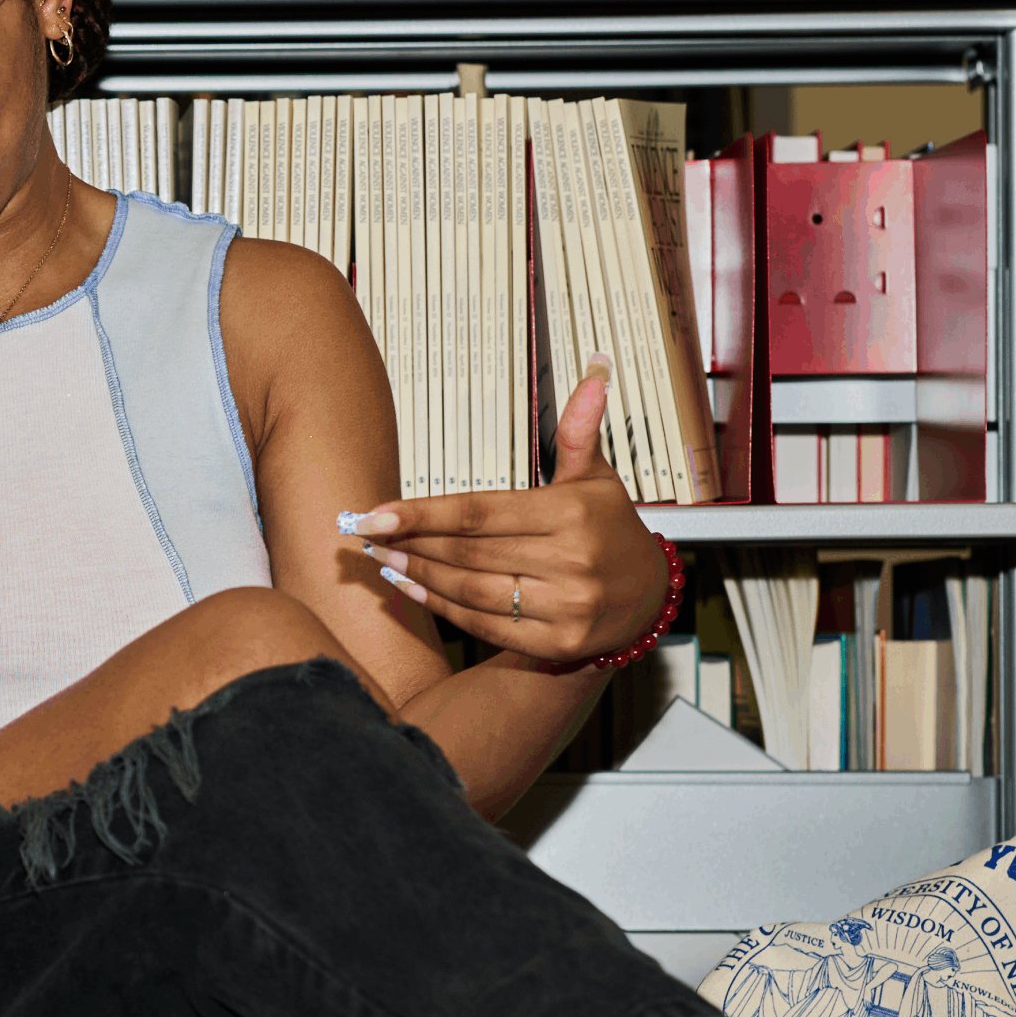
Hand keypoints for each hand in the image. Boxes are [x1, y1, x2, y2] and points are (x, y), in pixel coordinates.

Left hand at [341, 362, 673, 665]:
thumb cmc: (610, 528)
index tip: (376, 511)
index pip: (479, 513)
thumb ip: (579, 432)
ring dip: (418, 575)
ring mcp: (565, 608)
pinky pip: (485, 624)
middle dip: (410, 543)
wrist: (650, 597)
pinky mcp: (558, 645)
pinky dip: (442, 608)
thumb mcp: (597, 478)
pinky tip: (412, 589)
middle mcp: (570, 562)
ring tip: (383, 559)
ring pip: (470, 591)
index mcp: (571, 515)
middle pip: (467, 553)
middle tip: (365, 532)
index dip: (423, 514)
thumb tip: (593, 371)